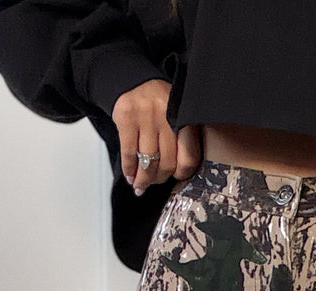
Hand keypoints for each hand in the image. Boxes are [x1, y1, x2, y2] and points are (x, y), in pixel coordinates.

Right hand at [111, 79, 202, 194]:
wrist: (134, 81)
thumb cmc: (158, 104)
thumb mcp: (178, 117)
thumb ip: (183, 140)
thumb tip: (179, 174)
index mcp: (184, 118)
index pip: (188, 158)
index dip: (181, 173)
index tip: (175, 177)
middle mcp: (167, 117)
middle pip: (166, 163)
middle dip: (159, 178)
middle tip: (154, 182)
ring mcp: (146, 117)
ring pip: (148, 161)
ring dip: (143, 179)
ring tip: (140, 185)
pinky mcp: (127, 118)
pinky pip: (129, 153)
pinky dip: (129, 168)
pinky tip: (130, 175)